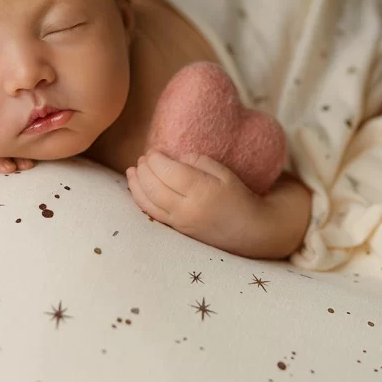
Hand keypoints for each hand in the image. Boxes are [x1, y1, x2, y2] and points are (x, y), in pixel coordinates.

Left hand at [125, 150, 264, 255]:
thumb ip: (198, 162)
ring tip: (132, 170)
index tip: (153, 150)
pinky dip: (141, 199)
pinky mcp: (176, 230)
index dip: (156, 159)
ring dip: (137, 185)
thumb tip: (176, 159)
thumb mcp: (224, 173)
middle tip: (143, 157)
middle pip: (154, 187)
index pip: (169, 172)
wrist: (249, 231)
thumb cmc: (238, 198)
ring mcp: (179, 222)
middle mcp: (186, 208)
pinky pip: (152, 214)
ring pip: (148, 202)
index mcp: (201, 191)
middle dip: (144, 170)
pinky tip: (138, 189)